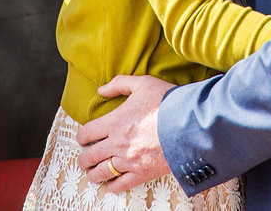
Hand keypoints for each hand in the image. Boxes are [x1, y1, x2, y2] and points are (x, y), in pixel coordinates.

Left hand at [76, 75, 174, 193]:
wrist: (189, 123)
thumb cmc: (166, 101)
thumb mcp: (142, 83)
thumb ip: (119, 84)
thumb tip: (100, 89)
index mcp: (116, 121)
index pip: (87, 133)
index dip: (82, 137)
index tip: (83, 139)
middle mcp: (118, 143)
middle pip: (90, 156)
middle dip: (84, 159)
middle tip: (84, 159)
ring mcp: (129, 160)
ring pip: (101, 173)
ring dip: (93, 174)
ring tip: (92, 173)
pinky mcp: (142, 173)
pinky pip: (120, 185)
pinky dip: (111, 186)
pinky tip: (109, 184)